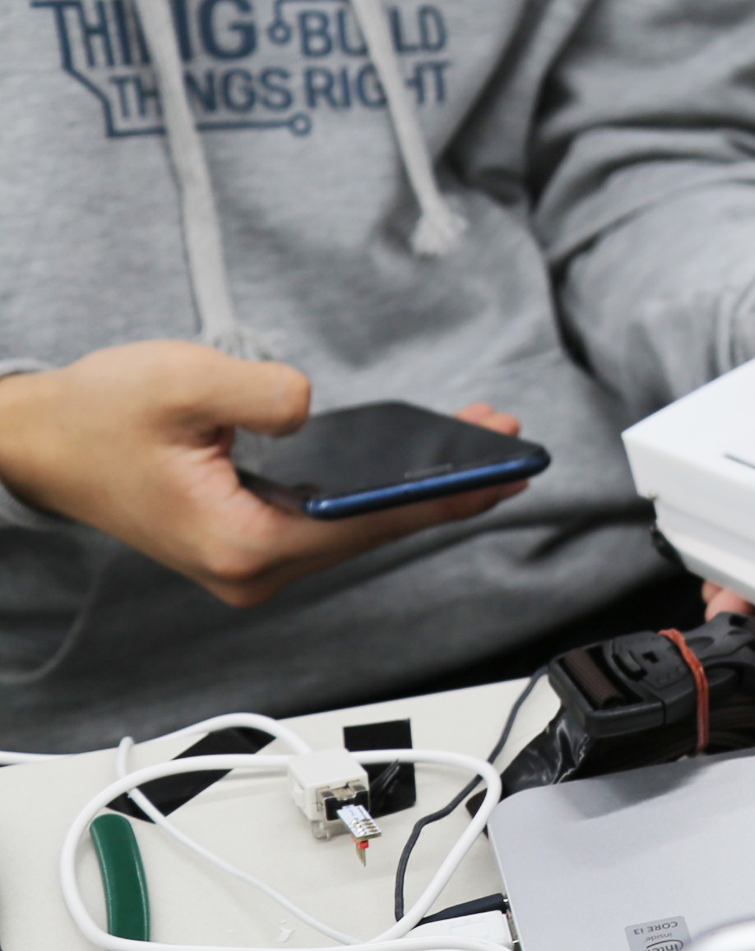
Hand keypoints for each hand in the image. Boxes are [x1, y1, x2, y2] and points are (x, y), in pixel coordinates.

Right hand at [0, 341, 527, 608]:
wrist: (39, 442)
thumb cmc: (97, 416)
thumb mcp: (182, 381)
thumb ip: (261, 392)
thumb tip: (316, 408)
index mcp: (241, 544)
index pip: (367, 523)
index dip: (442, 498)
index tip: (502, 475)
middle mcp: (252, 570)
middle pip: (372, 531)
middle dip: (444, 488)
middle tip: (511, 446)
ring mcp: (251, 563)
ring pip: (355, 528)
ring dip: (414, 489)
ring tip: (480, 447)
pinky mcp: (249, 545)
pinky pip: (332, 521)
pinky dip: (375, 492)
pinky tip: (417, 464)